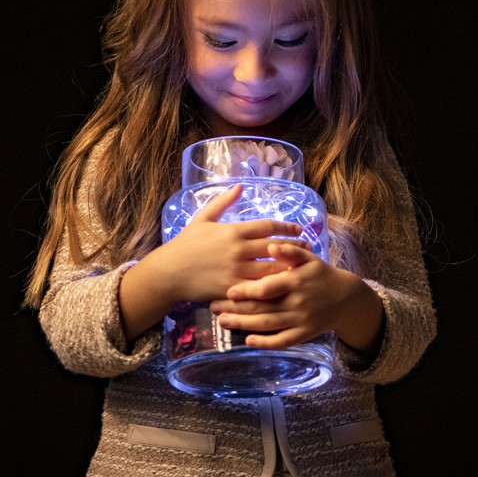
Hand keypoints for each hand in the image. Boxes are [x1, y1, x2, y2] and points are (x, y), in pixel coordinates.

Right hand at [118, 185, 307, 339]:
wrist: (169, 273)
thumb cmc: (185, 244)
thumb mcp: (202, 218)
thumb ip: (222, 202)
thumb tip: (240, 187)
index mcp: (234, 230)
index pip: (269, 227)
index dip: (287, 227)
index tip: (298, 229)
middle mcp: (239, 250)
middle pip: (276, 248)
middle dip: (295, 248)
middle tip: (308, 248)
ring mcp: (237, 271)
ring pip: (272, 270)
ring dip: (289, 268)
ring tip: (302, 268)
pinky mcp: (233, 289)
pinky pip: (259, 289)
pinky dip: (274, 287)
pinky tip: (285, 287)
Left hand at [210, 242, 384, 353]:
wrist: (345, 299)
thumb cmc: (319, 274)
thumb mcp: (309, 258)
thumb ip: (290, 251)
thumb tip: (271, 246)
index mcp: (296, 280)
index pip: (269, 287)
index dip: (248, 290)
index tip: (228, 290)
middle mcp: (298, 302)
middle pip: (263, 307)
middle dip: (237, 309)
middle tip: (214, 307)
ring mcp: (301, 320)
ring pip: (268, 324)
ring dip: (244, 325)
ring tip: (222, 322)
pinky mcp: (303, 334)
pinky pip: (283, 341)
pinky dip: (266, 343)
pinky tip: (248, 341)